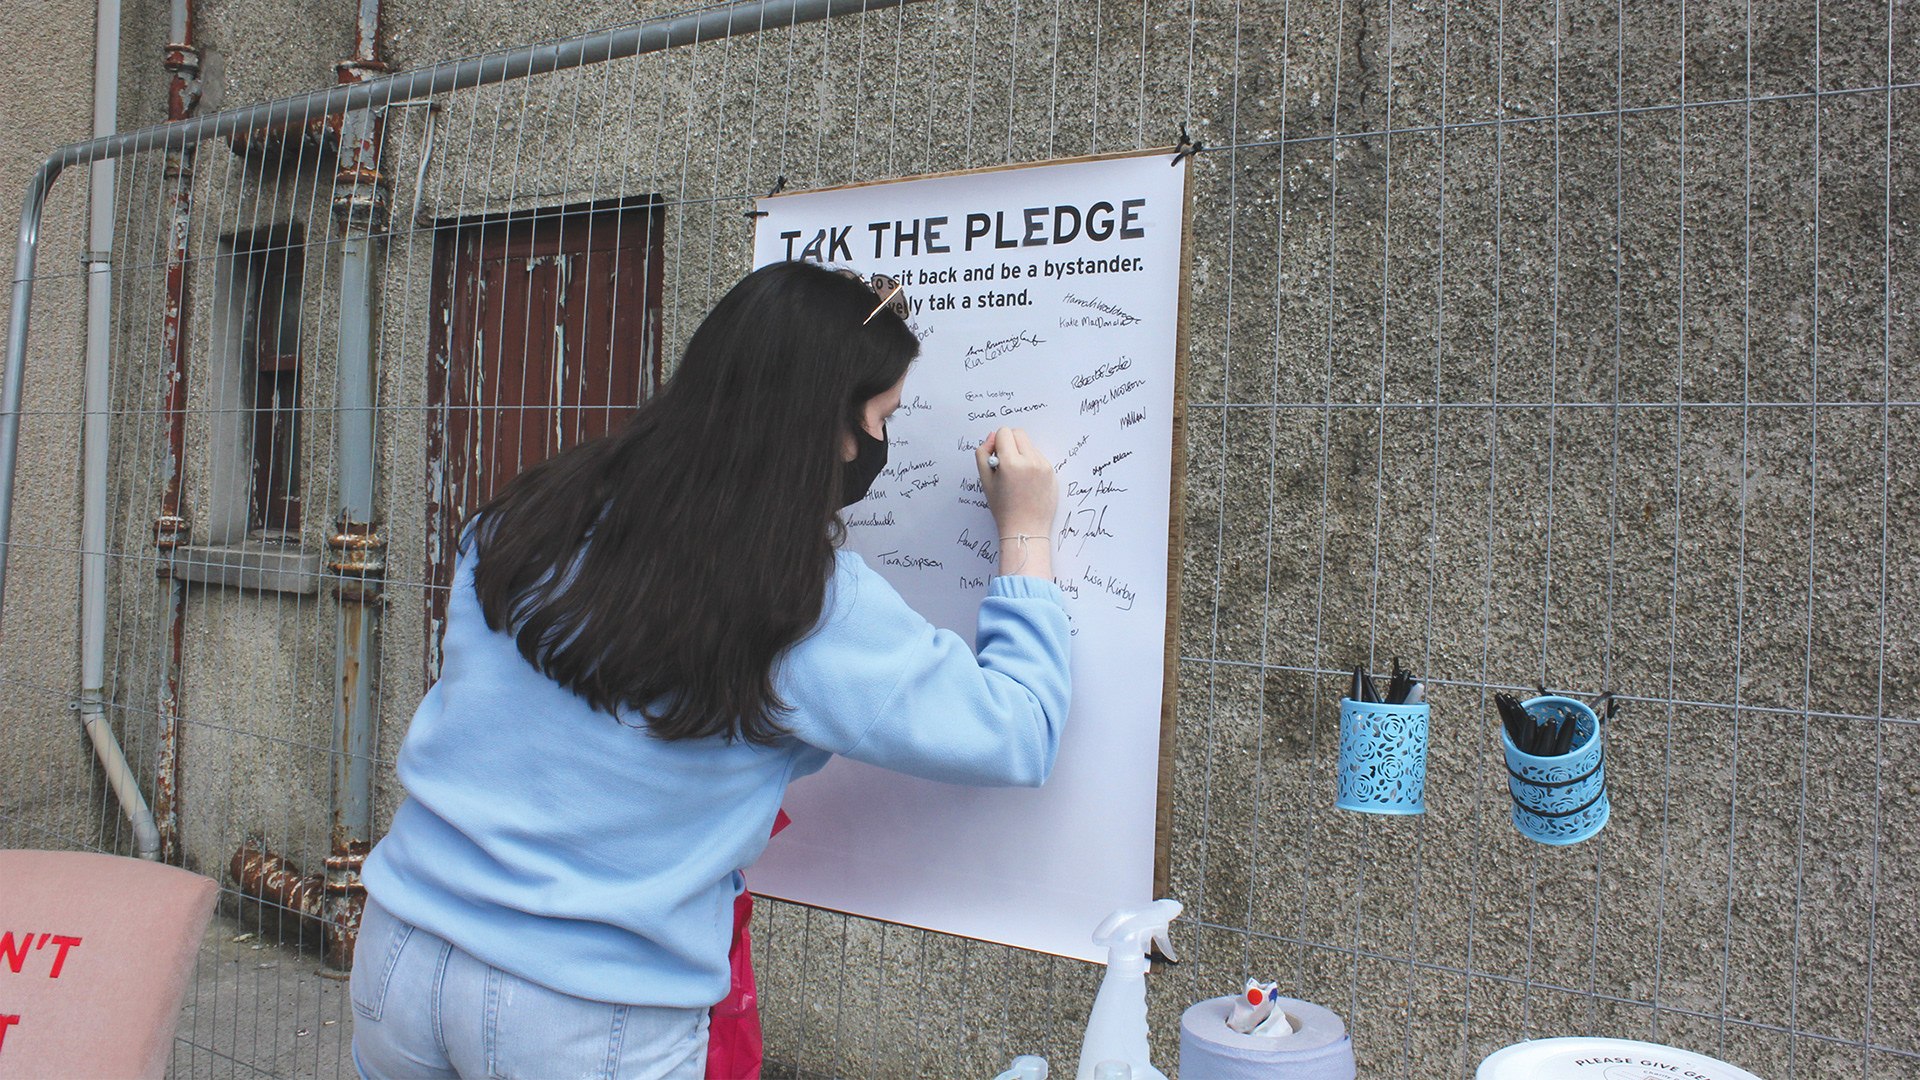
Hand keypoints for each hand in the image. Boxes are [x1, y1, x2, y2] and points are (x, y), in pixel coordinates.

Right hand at [976, 427, 1055, 577]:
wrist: (1026, 528)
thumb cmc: (1003, 508)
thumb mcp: (985, 481)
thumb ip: (983, 453)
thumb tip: (992, 436)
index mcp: (1011, 463)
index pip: (1004, 432)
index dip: (997, 443)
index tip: (996, 458)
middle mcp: (1030, 461)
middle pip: (1019, 433)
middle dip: (1010, 443)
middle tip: (1005, 463)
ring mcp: (1043, 466)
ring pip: (1029, 444)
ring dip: (1021, 452)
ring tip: (1017, 476)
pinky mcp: (1052, 471)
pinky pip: (1039, 456)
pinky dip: (1031, 462)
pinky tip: (1027, 481)